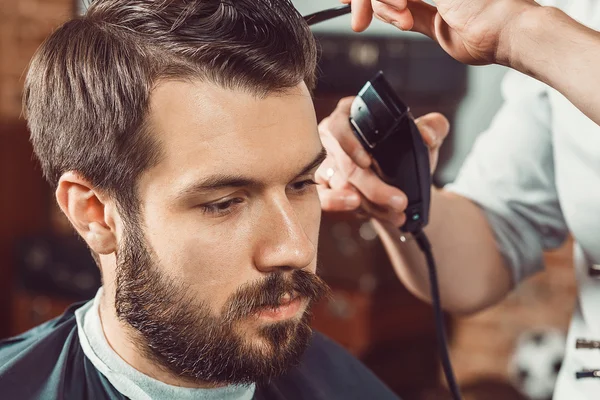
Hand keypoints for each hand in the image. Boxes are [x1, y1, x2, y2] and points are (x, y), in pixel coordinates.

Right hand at [316, 97, 448, 227]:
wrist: (404, 182)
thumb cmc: (408, 152)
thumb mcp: (425, 135)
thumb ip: (434, 127)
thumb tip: (426, 135)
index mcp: (351, 114)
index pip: (340, 125)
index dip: (349, 144)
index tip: (367, 162)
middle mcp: (333, 137)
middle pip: (343, 163)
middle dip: (372, 187)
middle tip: (400, 201)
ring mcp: (325, 162)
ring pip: (340, 185)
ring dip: (368, 203)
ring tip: (396, 213)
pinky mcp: (322, 186)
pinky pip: (323, 197)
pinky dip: (338, 204)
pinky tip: (357, 209)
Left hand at [341, 0, 538, 65]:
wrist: (508, 32)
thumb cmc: (486, 35)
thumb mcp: (440, 26)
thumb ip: (417, 16)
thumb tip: (397, 16)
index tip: (347, 3)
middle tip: (347, 9)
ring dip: (374, 1)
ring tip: (375, 18)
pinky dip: (384, 0)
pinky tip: (392, 10)